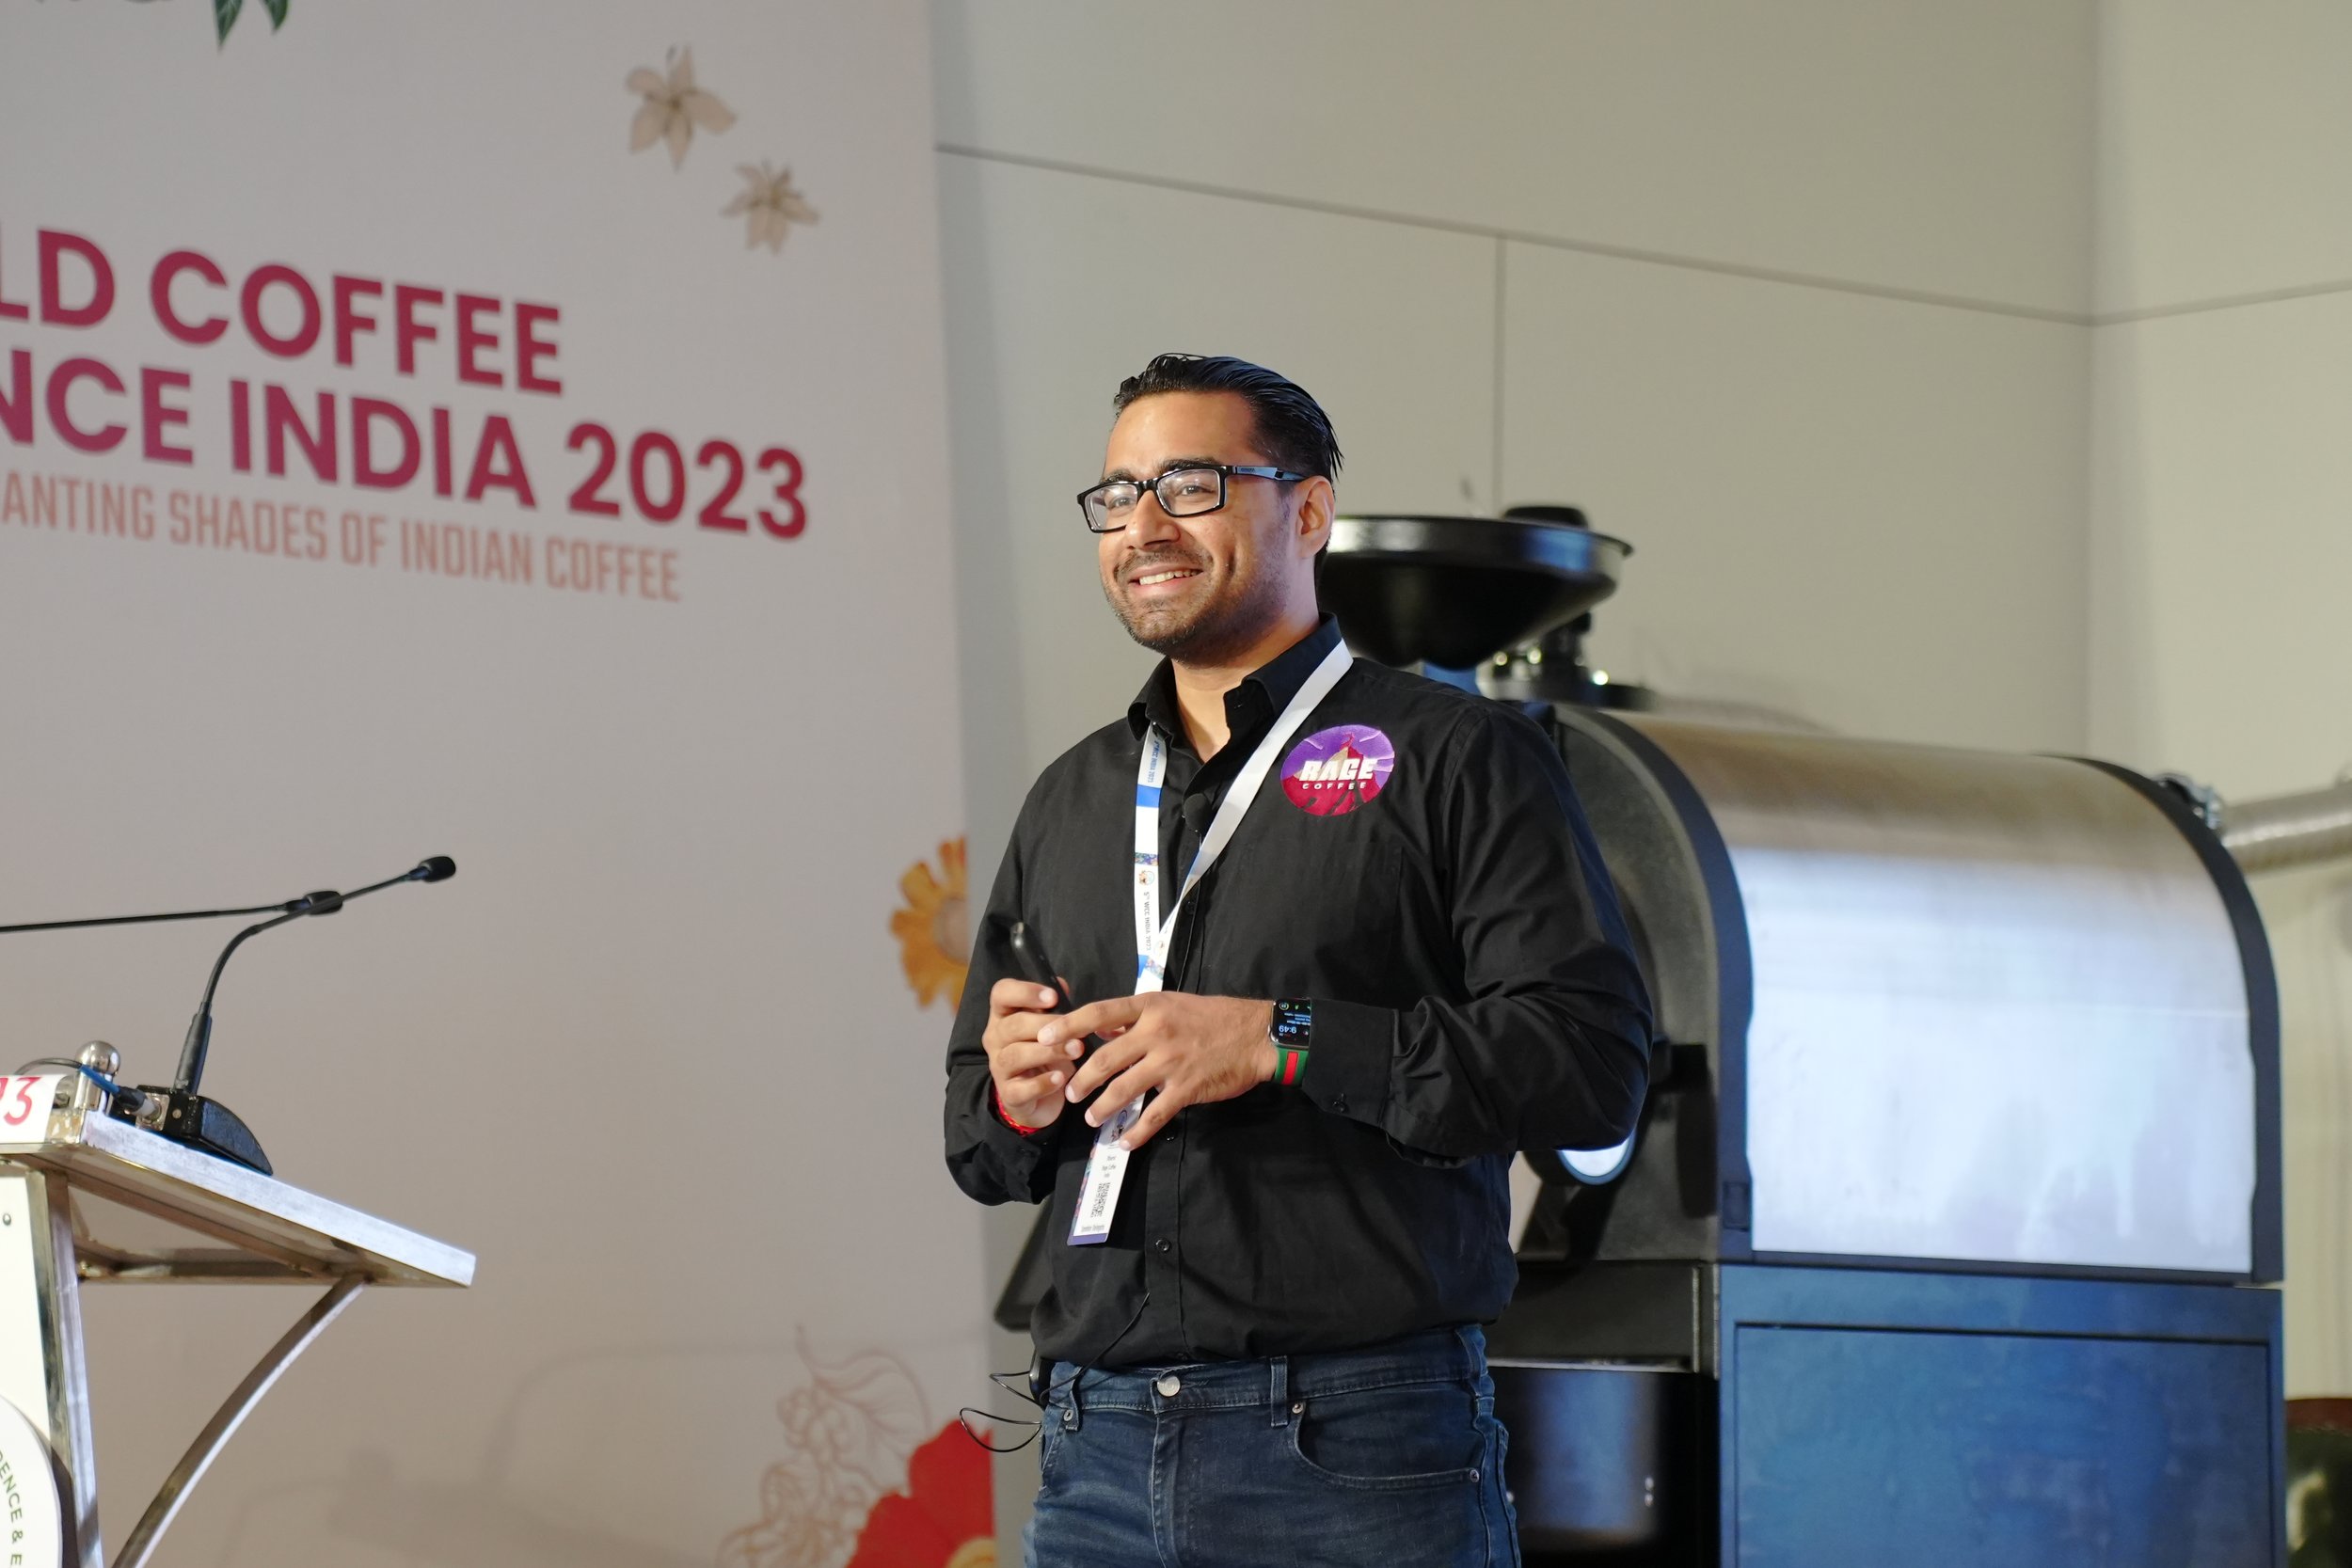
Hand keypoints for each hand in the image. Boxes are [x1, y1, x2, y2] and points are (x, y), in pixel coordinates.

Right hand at [981, 978, 1077, 1130]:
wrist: (1037, 1098)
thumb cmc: (1045, 1053)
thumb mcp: (1051, 1027)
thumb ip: (1055, 1006)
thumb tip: (1061, 985)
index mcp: (1003, 1015)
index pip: (1001, 993)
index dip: (1025, 992)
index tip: (1053, 997)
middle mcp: (995, 1038)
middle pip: (1013, 1025)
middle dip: (1048, 1025)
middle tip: (1078, 1030)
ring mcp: (999, 1067)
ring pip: (1016, 1055)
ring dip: (1049, 1051)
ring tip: (1076, 1051)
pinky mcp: (1008, 1094)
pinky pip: (1021, 1089)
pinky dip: (1042, 1084)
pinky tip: (1060, 1079)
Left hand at [1047, 993, 1276, 1148]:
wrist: (1255, 1035)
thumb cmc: (1213, 1016)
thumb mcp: (1171, 1004)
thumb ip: (1136, 1017)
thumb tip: (1102, 1027)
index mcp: (1150, 1008)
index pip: (1100, 1014)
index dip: (1069, 1025)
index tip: (1045, 1037)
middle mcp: (1156, 1033)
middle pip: (1105, 1058)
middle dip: (1082, 1080)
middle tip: (1071, 1093)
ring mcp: (1171, 1062)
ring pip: (1124, 1089)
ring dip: (1103, 1107)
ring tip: (1092, 1119)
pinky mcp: (1186, 1088)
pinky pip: (1155, 1115)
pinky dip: (1137, 1131)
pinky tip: (1125, 1141)